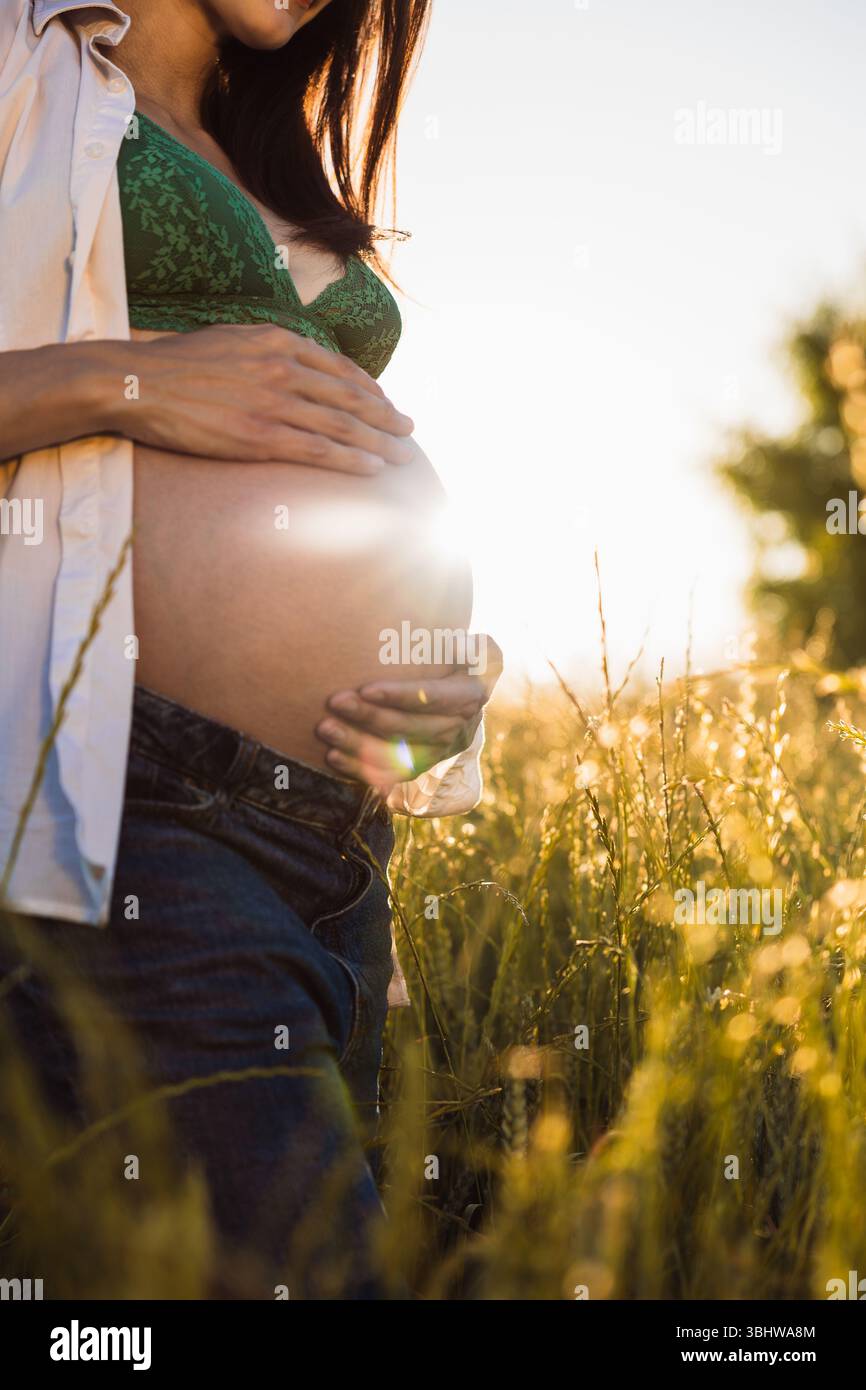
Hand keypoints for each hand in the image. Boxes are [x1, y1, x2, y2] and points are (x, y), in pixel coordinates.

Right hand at [107, 323, 414, 473]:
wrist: (136, 383)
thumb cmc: (175, 365)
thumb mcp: (229, 339)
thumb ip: (266, 349)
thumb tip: (293, 362)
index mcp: (276, 339)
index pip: (337, 366)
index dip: (369, 388)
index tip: (386, 403)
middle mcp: (282, 367)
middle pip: (350, 396)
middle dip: (386, 416)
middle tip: (410, 430)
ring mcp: (273, 402)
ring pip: (341, 424)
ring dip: (379, 442)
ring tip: (403, 455)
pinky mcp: (259, 435)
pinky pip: (318, 449)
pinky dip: (351, 460)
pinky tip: (372, 469)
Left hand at [316, 636, 502, 794]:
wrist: (465, 698)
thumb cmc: (461, 661)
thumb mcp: (479, 650)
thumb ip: (473, 646)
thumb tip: (457, 644)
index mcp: (469, 697)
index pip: (432, 698)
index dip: (399, 695)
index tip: (366, 689)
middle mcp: (456, 729)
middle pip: (407, 728)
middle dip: (369, 716)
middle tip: (335, 702)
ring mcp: (438, 753)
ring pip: (394, 755)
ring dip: (357, 744)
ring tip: (325, 728)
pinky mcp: (421, 767)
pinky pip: (389, 775)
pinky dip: (360, 769)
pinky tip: (332, 757)